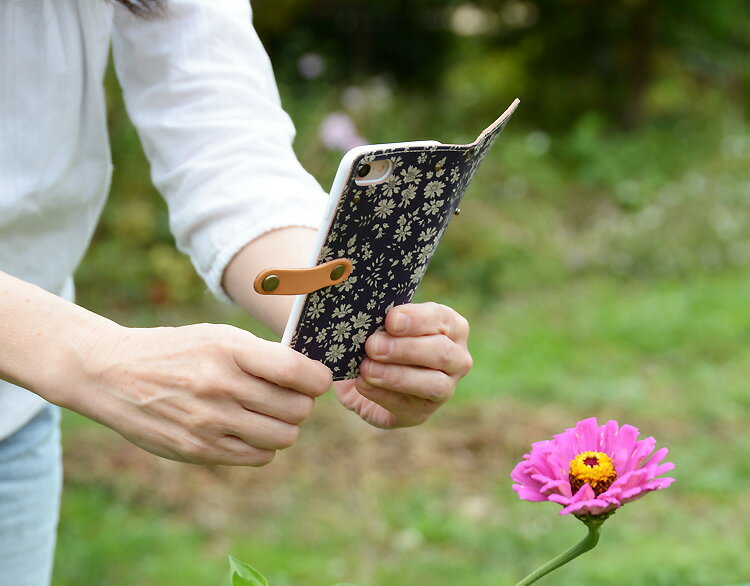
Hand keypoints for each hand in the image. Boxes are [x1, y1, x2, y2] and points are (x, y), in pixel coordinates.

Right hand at [63, 322, 331, 465]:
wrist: (114, 375)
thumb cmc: (178, 351)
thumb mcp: (218, 336)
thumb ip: (263, 355)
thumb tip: (311, 376)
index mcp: (228, 350)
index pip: (296, 372)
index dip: (318, 378)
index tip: (316, 379)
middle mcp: (220, 387)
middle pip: (297, 409)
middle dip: (301, 403)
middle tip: (288, 395)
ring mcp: (209, 423)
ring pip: (283, 437)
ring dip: (284, 426)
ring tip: (267, 413)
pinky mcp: (198, 450)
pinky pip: (258, 457)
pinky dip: (263, 445)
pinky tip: (248, 429)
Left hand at [333, 302, 471, 427]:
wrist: (366, 376)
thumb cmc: (381, 338)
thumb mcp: (384, 324)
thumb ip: (384, 319)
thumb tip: (370, 313)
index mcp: (451, 326)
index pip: (441, 318)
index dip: (417, 319)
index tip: (391, 320)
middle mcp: (456, 358)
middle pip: (441, 352)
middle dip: (405, 349)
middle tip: (373, 346)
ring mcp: (445, 388)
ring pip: (433, 384)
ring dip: (397, 376)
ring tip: (366, 368)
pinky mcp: (422, 412)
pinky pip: (408, 406)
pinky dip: (382, 395)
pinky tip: (362, 384)